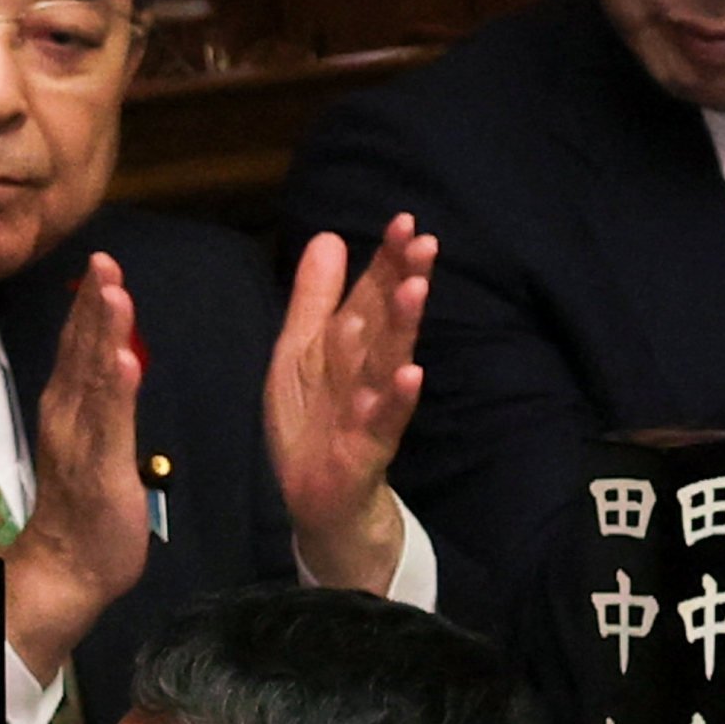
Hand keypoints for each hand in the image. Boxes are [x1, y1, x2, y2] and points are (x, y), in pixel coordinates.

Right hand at [5, 253, 146, 685]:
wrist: (68, 566)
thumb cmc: (87, 505)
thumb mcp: (93, 440)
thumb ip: (99, 399)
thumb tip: (109, 356)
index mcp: (68, 406)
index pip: (78, 345)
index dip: (90, 303)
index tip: (103, 262)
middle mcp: (67, 415)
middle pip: (80, 350)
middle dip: (94, 303)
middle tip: (105, 260)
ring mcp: (81, 441)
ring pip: (93, 377)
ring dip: (102, 333)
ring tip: (114, 293)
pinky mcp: (102, 468)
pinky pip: (109, 423)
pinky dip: (113, 389)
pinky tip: (120, 360)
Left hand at [264, 217, 433, 592]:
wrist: (321, 502)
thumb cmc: (315, 422)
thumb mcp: (300, 351)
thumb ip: (315, 298)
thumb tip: (329, 237)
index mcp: (347, 347)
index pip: (371, 295)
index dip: (386, 260)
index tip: (405, 221)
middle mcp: (364, 373)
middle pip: (384, 322)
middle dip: (402, 281)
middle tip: (425, 242)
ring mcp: (369, 410)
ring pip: (387, 363)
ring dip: (403, 328)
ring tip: (417, 289)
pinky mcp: (366, 449)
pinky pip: (384, 421)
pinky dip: (396, 398)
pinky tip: (411, 374)